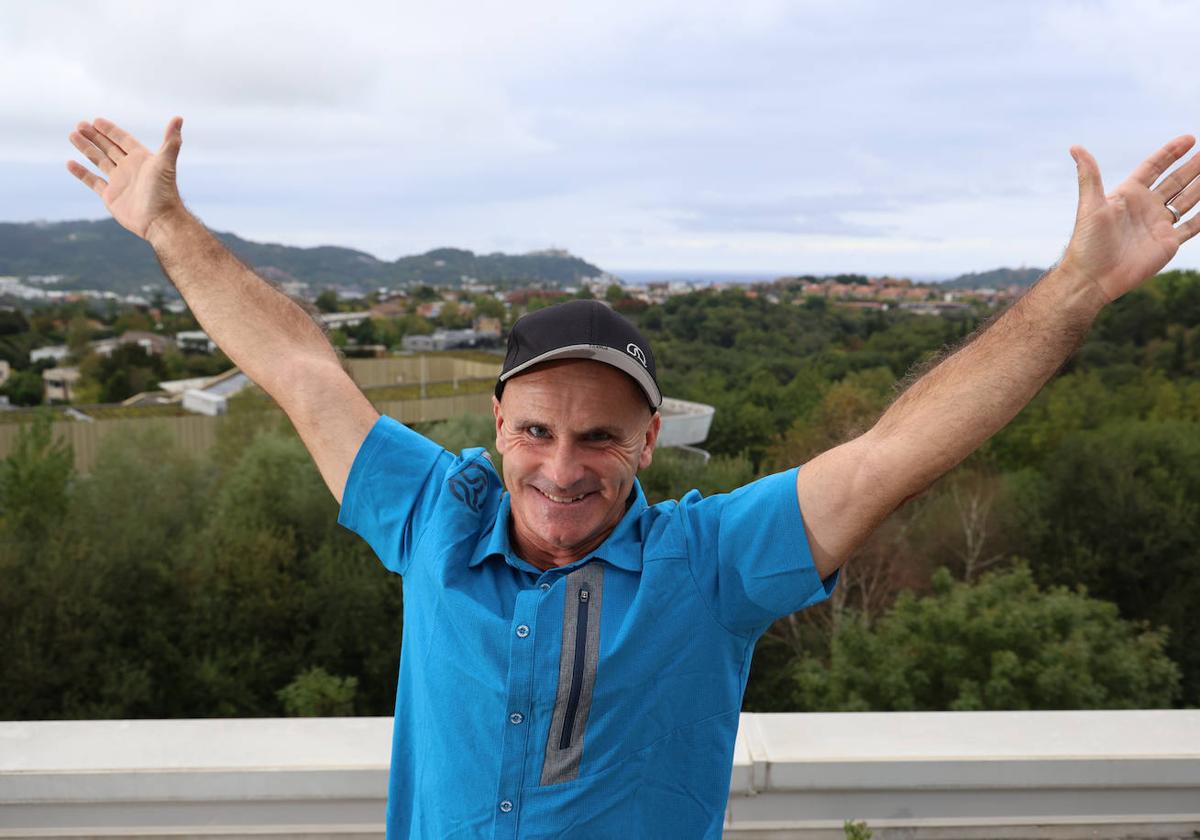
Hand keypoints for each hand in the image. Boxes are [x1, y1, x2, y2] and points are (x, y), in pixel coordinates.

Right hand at [67, 117, 185, 240]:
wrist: (159, 221)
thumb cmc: (164, 192)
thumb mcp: (166, 163)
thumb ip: (171, 141)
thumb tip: (179, 118)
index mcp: (142, 159)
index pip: (123, 140)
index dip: (110, 130)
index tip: (96, 120)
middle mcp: (130, 168)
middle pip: (109, 147)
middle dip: (95, 136)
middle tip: (79, 125)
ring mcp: (120, 182)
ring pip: (99, 161)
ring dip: (86, 148)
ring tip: (72, 135)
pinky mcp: (111, 196)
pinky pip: (93, 181)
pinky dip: (82, 173)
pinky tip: (70, 163)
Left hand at [1063, 135, 1199, 301]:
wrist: (1094, 277)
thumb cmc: (1088, 242)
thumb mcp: (1090, 205)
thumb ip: (1089, 175)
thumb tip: (1074, 147)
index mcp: (1128, 194)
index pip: (1154, 167)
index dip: (1171, 153)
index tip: (1189, 139)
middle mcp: (1145, 207)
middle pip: (1175, 181)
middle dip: (1193, 166)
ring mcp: (1158, 224)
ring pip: (1187, 199)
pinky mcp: (1168, 243)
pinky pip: (1193, 225)